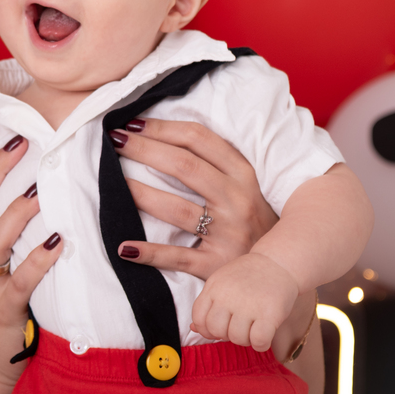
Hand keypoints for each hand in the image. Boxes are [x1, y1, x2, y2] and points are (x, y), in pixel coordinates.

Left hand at [110, 119, 277, 278]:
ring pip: (177, 209)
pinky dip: (149, 253)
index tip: (133, 122)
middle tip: (113, 140)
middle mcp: (237, 200)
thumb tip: (163, 137)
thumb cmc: (255, 221)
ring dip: (140, 193)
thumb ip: (215, 163)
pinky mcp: (217, 267)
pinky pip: (178, 257)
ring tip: (112, 182)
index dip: (163, 128)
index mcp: (243, 175)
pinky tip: (124, 247)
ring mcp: (228, 234)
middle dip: (144, 149)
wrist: (282, 271)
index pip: (199, 140)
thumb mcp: (245, 186)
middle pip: (184, 166)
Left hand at [190, 252, 299, 351]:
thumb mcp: (222, 283)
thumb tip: (194, 329)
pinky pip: (258, 342)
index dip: (207, 329)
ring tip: (253, 328)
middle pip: (216, 330)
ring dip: (246, 340)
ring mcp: (248, 305)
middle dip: (227, 335)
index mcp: (214, 287)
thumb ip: (208, 304)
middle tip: (239, 326)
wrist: (278, 262)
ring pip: (237, 339)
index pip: (198, 318)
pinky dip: (261, 344)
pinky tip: (265, 335)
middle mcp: (227, 296)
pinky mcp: (269, 314)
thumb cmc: (249, 276)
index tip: (221, 326)